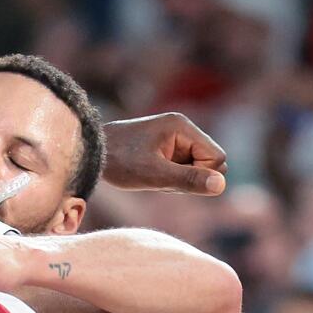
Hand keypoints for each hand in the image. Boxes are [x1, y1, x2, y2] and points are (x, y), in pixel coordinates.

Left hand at [102, 113, 226, 195]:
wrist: (91, 153)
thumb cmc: (120, 162)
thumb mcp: (155, 175)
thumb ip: (188, 180)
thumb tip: (221, 186)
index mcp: (182, 126)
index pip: (217, 158)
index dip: (201, 176)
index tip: (173, 178)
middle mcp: (182, 127)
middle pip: (208, 163)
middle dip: (188, 177)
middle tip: (160, 177)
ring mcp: (174, 137)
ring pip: (194, 169)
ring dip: (177, 180)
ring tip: (152, 174)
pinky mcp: (166, 147)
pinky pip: (181, 169)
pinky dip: (169, 178)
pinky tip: (150, 174)